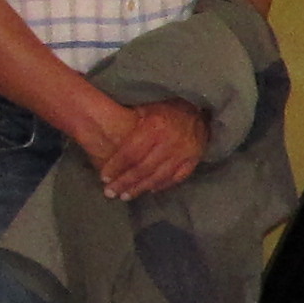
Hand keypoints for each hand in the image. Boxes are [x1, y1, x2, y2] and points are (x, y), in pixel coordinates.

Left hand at [92, 98, 209, 202]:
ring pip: (158, 177)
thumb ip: (129, 122)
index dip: (115, 167)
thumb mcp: (145, 107)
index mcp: (154, 126)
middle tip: (111, 192)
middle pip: (142, 169)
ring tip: (126, 196)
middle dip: (124, 182)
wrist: (199, 107)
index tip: (104, 177)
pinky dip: (162, 185)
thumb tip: (104, 135)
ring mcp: (183, 153)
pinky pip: (176, 178)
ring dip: (140, 188)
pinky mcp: (194, 159)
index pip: (130, 153)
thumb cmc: (167, 106)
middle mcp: (170, 142)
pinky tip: (150, 190)